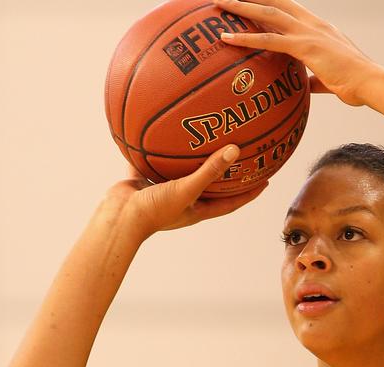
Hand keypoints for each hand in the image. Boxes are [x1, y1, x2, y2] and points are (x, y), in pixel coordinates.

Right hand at [105, 145, 267, 238]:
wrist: (117, 218)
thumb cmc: (155, 211)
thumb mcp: (187, 189)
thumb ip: (210, 170)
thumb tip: (235, 149)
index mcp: (198, 209)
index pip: (232, 201)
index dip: (249, 192)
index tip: (266, 180)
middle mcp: (183, 200)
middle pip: (210, 185)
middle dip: (224, 172)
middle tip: (239, 154)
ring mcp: (164, 191)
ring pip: (182, 171)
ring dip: (192, 158)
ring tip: (202, 137)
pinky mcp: (145, 181)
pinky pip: (153, 161)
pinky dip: (157, 149)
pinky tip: (160, 130)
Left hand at [215, 0, 383, 105]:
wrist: (371, 83)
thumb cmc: (355, 83)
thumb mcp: (330, 78)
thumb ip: (314, 78)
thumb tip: (305, 85)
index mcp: (318, 28)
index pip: (288, 8)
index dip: (268, 1)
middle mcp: (312, 24)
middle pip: (275, 2)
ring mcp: (308, 33)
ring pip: (268, 14)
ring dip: (241, 7)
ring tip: (218, 3)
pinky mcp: (306, 47)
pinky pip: (269, 40)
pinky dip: (245, 38)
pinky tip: (226, 38)